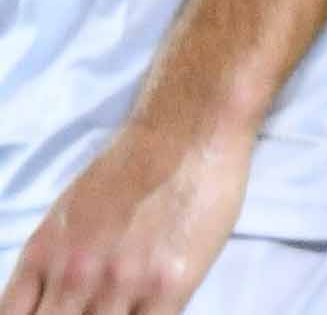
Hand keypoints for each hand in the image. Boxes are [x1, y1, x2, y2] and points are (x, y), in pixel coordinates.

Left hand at [0, 111, 252, 314]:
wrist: (186, 130)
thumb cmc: (129, 165)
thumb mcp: (65, 216)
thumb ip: (51, 267)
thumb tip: (53, 306)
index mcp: (41, 257)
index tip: (58, 314)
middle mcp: (74, 276)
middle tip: (94, 309)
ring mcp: (122, 284)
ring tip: (123, 306)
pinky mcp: (169, 285)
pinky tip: (150, 310)